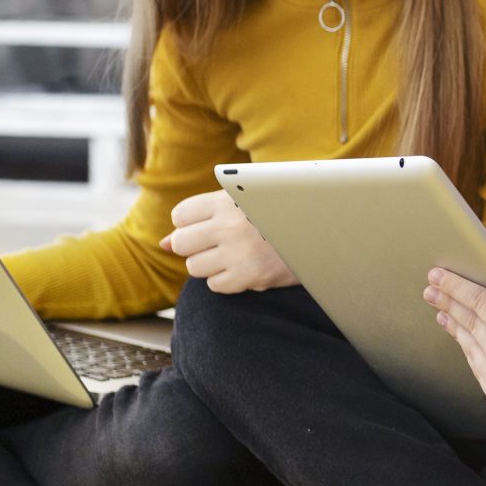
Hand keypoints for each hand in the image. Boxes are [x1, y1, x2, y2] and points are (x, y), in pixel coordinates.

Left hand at [163, 188, 296, 292]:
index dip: (190, 223)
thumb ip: (204, 217)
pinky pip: (215, 285)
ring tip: (233, 257)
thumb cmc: (278, 215)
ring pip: (194, 267)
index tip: (209, 226)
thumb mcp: (243, 203)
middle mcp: (230, 225)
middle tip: (218, 245)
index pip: (180, 215)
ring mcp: (238, 253)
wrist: (322, 233)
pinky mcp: (249, 277)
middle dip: (194, 246)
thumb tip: (163, 244)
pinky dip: (226, 281)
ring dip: (210, 265)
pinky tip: (244, 269)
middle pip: (181, 243)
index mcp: (228, 200)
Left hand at [425, 272, 485, 424]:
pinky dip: (469, 349)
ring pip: (470, 348)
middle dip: (448, 302)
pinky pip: (478, 369)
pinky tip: (463, 336)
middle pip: (469, 325)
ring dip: (454, 326)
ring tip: (442, 309)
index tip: (437, 275)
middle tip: (431, 287)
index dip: (457, 286)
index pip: (481, 304)